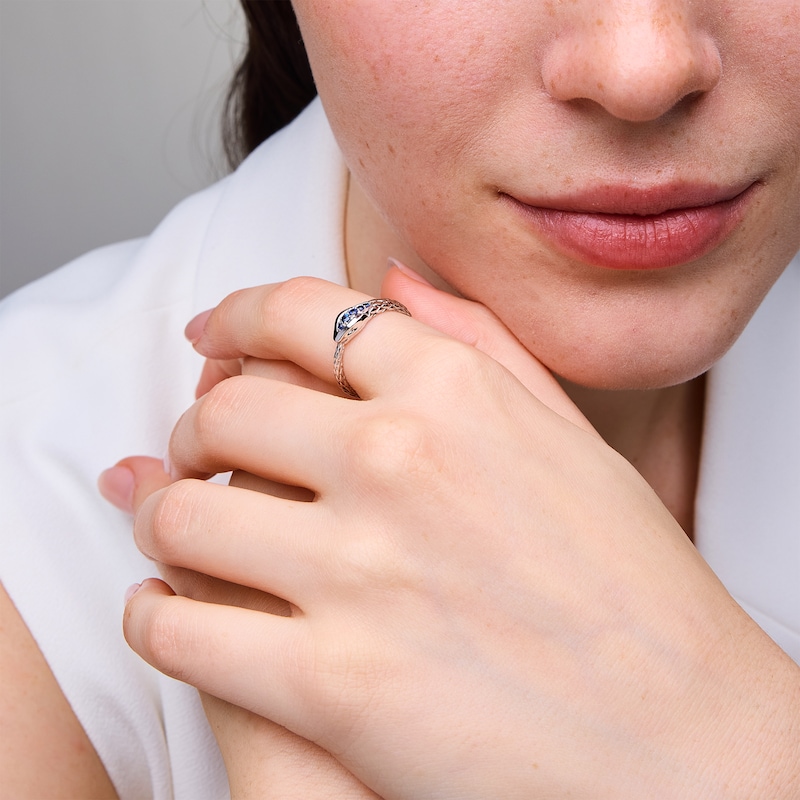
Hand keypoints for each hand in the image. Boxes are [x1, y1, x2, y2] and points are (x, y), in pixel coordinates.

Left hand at [123, 270, 799, 798]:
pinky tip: (169, 610)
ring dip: (161, 513)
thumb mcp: (568, 435)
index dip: (239, 315)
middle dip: (194, 425)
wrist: (684, 739)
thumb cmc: (635, 587)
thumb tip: (391, 283)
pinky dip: (153, 612)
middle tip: (194, 448)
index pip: (302, 313)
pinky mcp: (331, 683)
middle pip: (226, 409)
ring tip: (177, 524)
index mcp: (457, 392)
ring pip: (181, 512)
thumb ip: (479, 342)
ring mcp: (360, 571)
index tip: (213, 337)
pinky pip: (178, 627)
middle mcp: (400, 461)